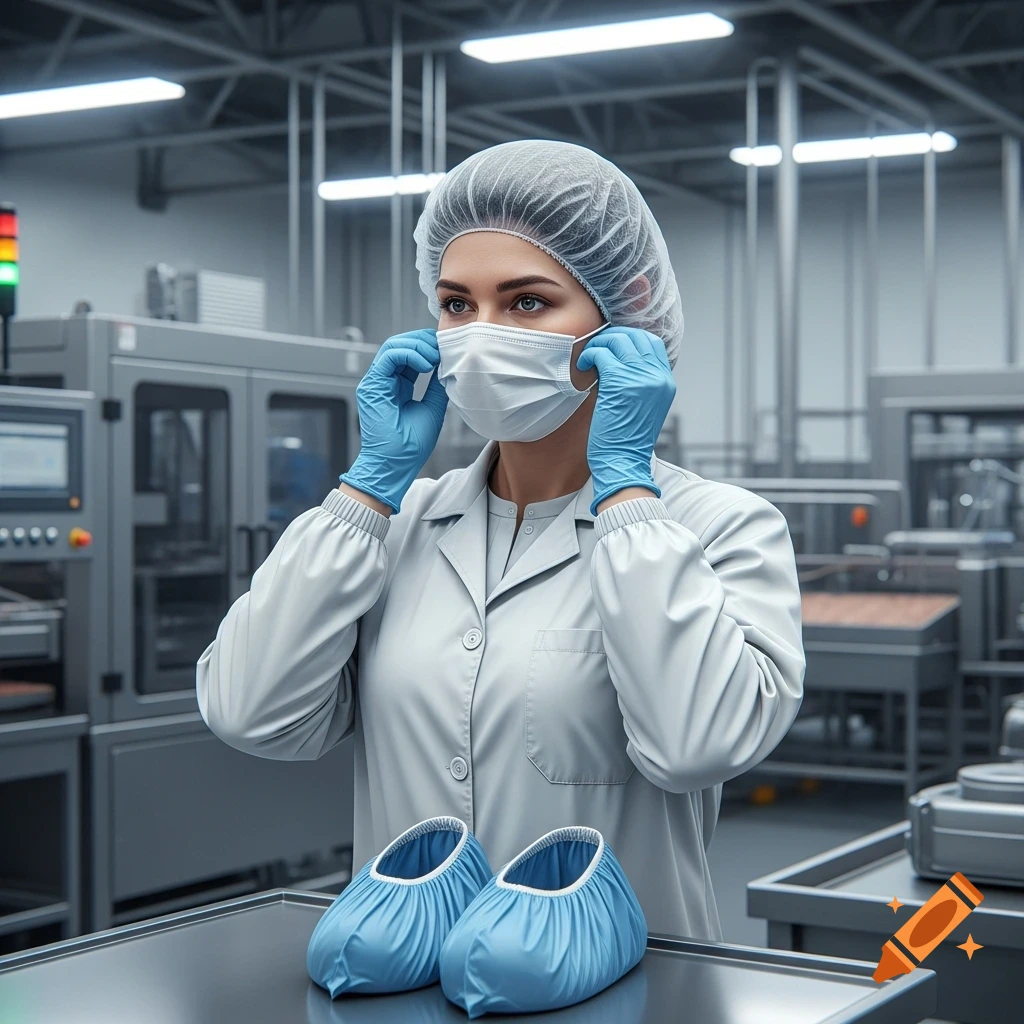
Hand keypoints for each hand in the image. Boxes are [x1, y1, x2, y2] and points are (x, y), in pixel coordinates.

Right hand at [340, 330, 448, 513]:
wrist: (395, 467)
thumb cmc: (410, 448)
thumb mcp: (432, 409)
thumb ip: (437, 387)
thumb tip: (448, 367)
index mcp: (397, 386)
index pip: (411, 355)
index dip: (429, 348)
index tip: (448, 350)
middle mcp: (385, 381)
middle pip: (401, 345)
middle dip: (424, 341)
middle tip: (443, 346)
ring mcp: (376, 382)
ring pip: (393, 346)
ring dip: (418, 346)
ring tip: (436, 356)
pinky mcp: (372, 386)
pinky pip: (389, 356)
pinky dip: (410, 354)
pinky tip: (426, 364)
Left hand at [576, 326, 675, 514]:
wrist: (624, 462)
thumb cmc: (627, 440)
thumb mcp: (644, 407)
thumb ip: (640, 383)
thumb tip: (619, 361)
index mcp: (666, 382)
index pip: (652, 343)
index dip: (630, 339)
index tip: (613, 346)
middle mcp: (657, 376)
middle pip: (636, 337)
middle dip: (613, 338)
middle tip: (598, 348)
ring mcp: (641, 377)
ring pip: (618, 341)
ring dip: (600, 345)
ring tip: (590, 358)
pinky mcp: (620, 382)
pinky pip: (603, 354)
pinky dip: (590, 355)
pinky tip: (584, 365)